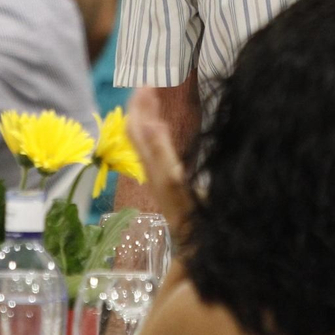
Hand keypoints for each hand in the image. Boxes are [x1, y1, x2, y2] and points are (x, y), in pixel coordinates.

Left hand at [125, 88, 191, 239]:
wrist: (196, 252)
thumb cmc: (193, 219)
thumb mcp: (176, 183)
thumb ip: (162, 154)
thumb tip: (149, 122)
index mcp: (155, 165)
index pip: (138, 129)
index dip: (141, 105)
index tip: (148, 81)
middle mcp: (154, 170)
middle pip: (138, 132)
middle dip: (141, 106)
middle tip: (149, 83)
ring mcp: (161, 177)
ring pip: (146, 140)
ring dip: (148, 116)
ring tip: (156, 97)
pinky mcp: (170, 183)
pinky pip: (157, 150)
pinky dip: (159, 130)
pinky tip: (168, 127)